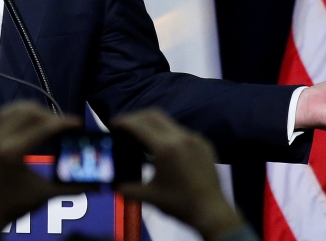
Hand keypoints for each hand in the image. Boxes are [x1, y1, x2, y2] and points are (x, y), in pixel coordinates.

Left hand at [0, 101, 91, 233]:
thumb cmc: (14, 204)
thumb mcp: (45, 195)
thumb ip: (71, 188)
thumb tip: (96, 185)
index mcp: (14, 152)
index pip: (42, 128)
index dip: (62, 123)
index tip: (78, 123)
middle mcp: (2, 139)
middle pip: (30, 113)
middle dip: (51, 116)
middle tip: (66, 126)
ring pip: (17, 109)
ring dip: (36, 110)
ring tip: (52, 121)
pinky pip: (6, 113)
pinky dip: (21, 111)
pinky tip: (34, 118)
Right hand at [111, 109, 244, 240]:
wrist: (212, 211)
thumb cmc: (179, 204)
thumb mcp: (150, 197)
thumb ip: (128, 189)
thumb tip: (113, 185)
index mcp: (165, 149)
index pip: (139, 125)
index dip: (123, 122)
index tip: (112, 124)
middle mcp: (180, 137)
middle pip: (152, 115)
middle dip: (135, 117)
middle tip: (124, 127)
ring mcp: (194, 138)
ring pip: (167, 121)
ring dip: (151, 124)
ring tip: (141, 136)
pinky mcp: (204, 143)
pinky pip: (180, 131)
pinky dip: (166, 133)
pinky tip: (162, 148)